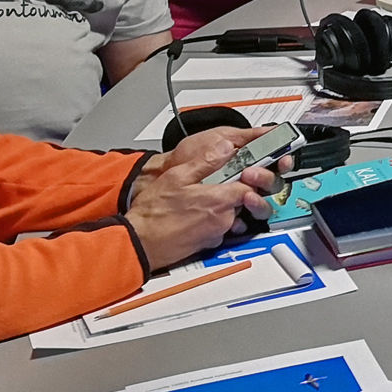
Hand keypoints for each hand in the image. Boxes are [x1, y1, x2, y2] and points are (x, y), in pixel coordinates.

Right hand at [126, 128, 284, 271]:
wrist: (140, 242)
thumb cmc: (154, 213)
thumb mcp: (177, 176)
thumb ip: (205, 161)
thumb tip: (225, 147)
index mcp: (220, 200)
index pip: (251, 186)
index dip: (249, 176)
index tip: (242, 169)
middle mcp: (223, 220)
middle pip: (245, 201)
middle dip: (237, 190)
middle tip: (221, 182)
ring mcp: (217, 234)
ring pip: (233, 215)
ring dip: (224, 206)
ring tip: (203, 198)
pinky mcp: (209, 244)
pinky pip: (220, 228)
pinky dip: (214, 220)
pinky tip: (196, 213)